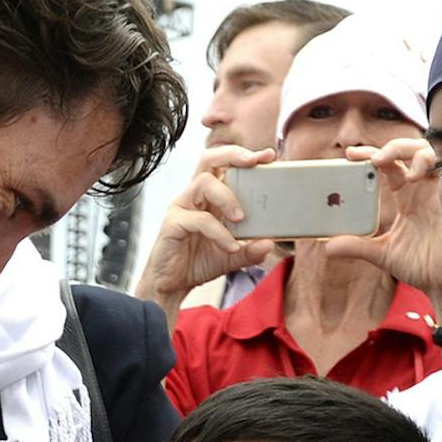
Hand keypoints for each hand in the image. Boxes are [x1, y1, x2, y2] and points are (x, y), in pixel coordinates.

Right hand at [134, 145, 278, 305]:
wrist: (172, 286)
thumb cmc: (198, 263)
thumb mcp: (232, 256)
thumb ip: (250, 250)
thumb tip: (269, 244)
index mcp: (208, 197)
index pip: (224, 165)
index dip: (244, 156)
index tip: (268, 156)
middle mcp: (194, 196)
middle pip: (209, 159)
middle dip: (233, 155)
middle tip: (255, 163)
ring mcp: (182, 207)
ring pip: (204, 182)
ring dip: (227, 197)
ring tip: (241, 219)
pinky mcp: (173, 224)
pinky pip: (199, 219)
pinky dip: (219, 232)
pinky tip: (231, 246)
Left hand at [324, 137, 441, 299]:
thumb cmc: (422, 266)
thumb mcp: (383, 254)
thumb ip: (357, 247)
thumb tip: (328, 247)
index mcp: (406, 197)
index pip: (387, 166)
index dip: (371, 156)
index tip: (350, 155)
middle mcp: (421, 188)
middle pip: (406, 151)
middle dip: (386, 147)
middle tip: (363, 156)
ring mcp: (436, 188)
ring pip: (424, 150)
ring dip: (402, 148)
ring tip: (382, 161)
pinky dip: (426, 161)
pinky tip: (413, 175)